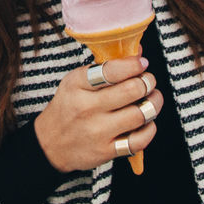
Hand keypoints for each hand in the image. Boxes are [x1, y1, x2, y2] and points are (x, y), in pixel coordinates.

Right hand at [33, 56, 162, 172]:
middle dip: (148, 82)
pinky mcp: (106, 151)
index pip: (112, 70)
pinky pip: (139, 140)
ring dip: (154, 103)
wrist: (50, 144)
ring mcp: (97, 131)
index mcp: (77, 85)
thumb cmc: (68, 107)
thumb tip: (137, 53)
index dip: (134, 64)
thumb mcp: (76, 82)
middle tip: (148, 81)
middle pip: (132, 90)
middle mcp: (87, 108)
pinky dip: (149, 129)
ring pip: (140, 114)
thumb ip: (105, 68)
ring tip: (152, 98)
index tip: (141, 63)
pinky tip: (146, 122)